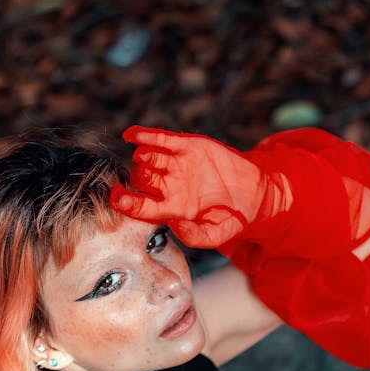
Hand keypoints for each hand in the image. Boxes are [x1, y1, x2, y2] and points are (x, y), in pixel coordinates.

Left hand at [110, 126, 265, 247]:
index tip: (117, 197)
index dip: (125, 202)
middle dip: (138, 177)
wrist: (252, 193)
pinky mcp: (186, 146)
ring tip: (148, 158)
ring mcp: (175, 165)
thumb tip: (175, 226)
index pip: (140, 206)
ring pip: (146, 158)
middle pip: (140, 178)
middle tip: (146, 177)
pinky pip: (160, 138)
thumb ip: (196, 236)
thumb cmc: (232, 218)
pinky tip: (131, 134)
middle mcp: (168, 186)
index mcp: (170, 209)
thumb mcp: (217, 234)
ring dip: (143, 157)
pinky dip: (143, 135)